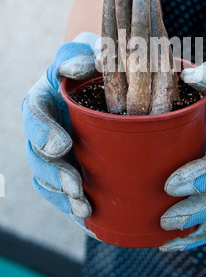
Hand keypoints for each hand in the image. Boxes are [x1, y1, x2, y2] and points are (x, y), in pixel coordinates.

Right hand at [22, 32, 99, 234]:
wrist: (100, 79)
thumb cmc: (91, 63)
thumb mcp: (84, 52)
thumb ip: (81, 55)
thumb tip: (91, 63)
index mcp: (43, 99)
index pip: (33, 113)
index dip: (42, 131)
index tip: (61, 144)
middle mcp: (45, 129)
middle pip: (37, 155)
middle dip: (53, 173)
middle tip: (74, 186)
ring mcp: (56, 152)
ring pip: (48, 180)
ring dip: (63, 198)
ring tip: (84, 210)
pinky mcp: (72, 169)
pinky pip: (66, 194)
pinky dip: (75, 210)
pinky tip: (93, 223)